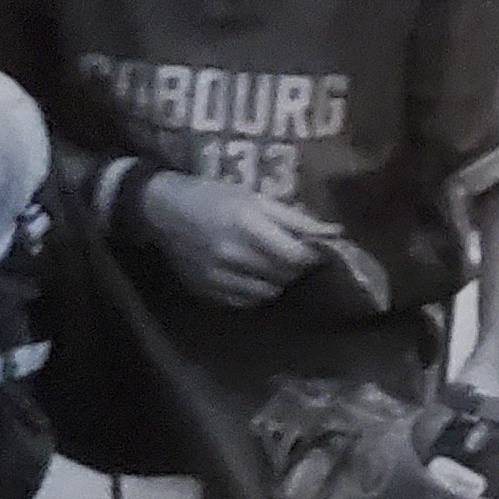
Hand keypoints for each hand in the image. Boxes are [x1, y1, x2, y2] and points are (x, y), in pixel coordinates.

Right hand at [132, 170, 338, 307]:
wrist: (164, 211)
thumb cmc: (215, 197)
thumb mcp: (256, 198)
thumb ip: (296, 218)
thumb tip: (334, 233)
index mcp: (247, 224)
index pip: (295, 255)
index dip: (313, 255)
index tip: (318, 248)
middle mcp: (232, 254)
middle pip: (285, 274)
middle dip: (298, 266)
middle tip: (296, 253)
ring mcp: (217, 276)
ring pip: (269, 291)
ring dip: (279, 279)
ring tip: (273, 263)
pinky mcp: (206, 290)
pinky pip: (246, 301)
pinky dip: (257, 291)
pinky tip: (253, 274)